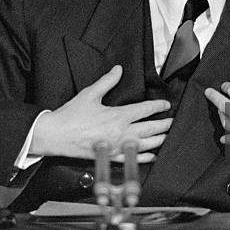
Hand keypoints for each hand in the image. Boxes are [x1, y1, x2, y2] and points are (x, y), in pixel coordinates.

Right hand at [31, 65, 170, 162]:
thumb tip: (118, 69)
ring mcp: (117, 147)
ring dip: (159, 140)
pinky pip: (132, 159)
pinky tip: (152, 156)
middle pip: (150, 129)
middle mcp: (121, 133)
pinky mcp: (111, 157)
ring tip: (167, 136)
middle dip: (164, 125)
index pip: (144, 110)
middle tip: (173, 121)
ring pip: (145, 145)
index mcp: (117, 116)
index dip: (158, 106)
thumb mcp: (89, 94)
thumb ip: (107, 81)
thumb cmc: (71, 116)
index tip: (166, 104)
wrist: (55, 136)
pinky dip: (145, 158)